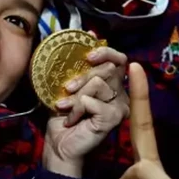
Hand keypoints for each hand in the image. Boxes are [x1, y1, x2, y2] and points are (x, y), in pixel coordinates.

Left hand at [42, 46, 129, 176]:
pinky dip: (77, 108)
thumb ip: (78, 61)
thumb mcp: (67, 83)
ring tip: (66, 107)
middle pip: (107, 68)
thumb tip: (89, 33)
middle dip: (81, 77)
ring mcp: (119, 106)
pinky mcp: (113, 118)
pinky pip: (93, 101)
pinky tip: (72, 118)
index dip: (105, 52)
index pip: (119, 59)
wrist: (59, 144)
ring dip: (76, 96)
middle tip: (68, 89)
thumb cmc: (63, 115)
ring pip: (98, 83)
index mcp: (111, 83)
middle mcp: (120, 93)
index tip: (86, 55)